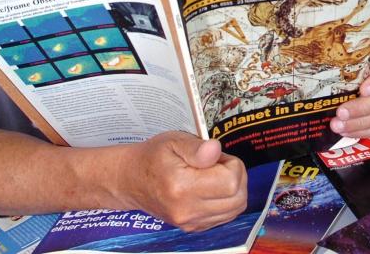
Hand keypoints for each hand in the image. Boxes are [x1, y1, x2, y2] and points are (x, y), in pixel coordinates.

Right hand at [117, 132, 246, 231]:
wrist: (131, 180)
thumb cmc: (153, 157)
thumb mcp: (173, 141)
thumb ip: (197, 147)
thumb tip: (216, 150)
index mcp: (181, 187)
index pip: (231, 182)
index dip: (231, 164)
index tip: (215, 156)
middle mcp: (186, 210)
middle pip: (238, 198)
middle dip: (236, 176)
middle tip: (217, 164)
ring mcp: (190, 222)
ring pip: (235, 209)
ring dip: (233, 189)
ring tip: (213, 175)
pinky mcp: (193, 227)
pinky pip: (226, 216)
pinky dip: (226, 201)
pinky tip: (210, 187)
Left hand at [330, 49, 369, 137]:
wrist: (348, 84)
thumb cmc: (346, 68)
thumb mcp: (344, 59)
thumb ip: (337, 60)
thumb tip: (315, 61)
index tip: (363, 89)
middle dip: (362, 107)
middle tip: (341, 112)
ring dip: (360, 122)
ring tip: (339, 125)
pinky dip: (363, 132)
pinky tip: (346, 131)